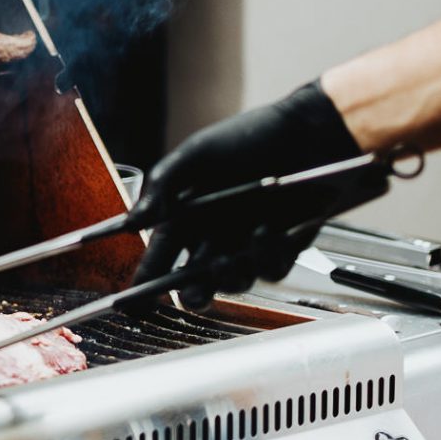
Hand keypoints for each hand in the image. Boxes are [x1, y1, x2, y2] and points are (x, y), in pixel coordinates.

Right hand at [129, 81, 362, 306]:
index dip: (144, 282)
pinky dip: (267, 255)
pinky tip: (268, 229)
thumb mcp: (197, 155)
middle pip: (195, 281)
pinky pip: (271, 269)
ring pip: (234, 281)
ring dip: (230, 277)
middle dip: (192, 294)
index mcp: (187, 217)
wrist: (308, 134)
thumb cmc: (249, 138)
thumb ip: (163, 186)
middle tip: (192, 293)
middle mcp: (215, 235)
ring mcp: (248, 244)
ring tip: (228, 257)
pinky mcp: (282, 248)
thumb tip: (133, 221)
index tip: (132, 305)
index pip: (159, 257)